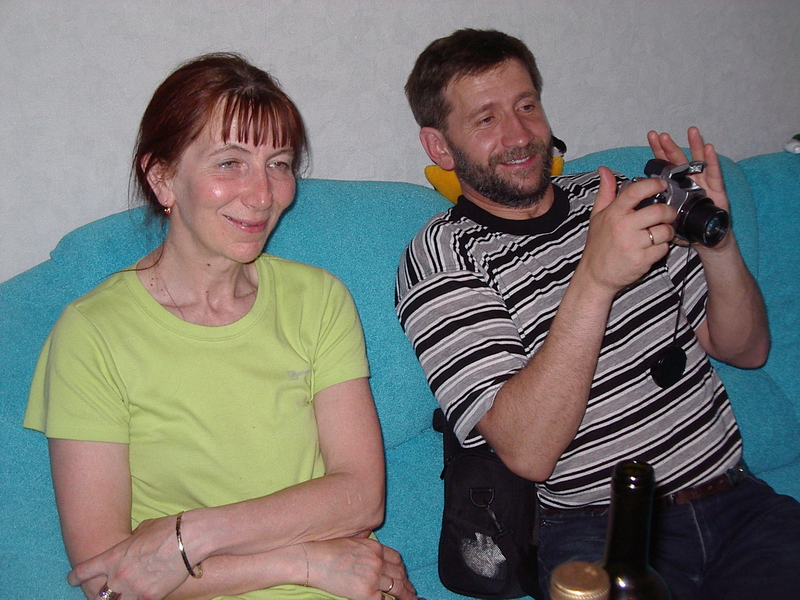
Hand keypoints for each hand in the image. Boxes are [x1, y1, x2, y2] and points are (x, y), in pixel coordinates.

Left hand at [68, 515, 188, 599]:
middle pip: (97, 597)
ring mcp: (133, 589)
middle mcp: (117, 576)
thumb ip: (129, 545)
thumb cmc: (167, 529)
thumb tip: (130, 548)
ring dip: (119, 599)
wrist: (188, 538)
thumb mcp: (141, 531)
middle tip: (104, 594)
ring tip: (125, 595)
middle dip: (99, 596)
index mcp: (112, 557)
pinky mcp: (150, 598)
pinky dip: (140, 599)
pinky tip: (145, 595)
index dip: (74, 579)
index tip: (73, 580)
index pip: (82, 573)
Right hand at [304, 537, 417, 599]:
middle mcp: (378, 561)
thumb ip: (367, 549)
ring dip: (405, 595)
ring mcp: (374, 577)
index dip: (402, 569)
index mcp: (375, 547)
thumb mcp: (353, 542)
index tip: (404, 575)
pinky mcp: (367, 592)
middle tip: (412, 591)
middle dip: (407, 583)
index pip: (397, 559)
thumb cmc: (327, 550)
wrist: (313, 559)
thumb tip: (374, 557)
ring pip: (397, 588)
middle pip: (399, 574)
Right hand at [577, 166, 675, 293]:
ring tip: (660, 233)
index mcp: (613, 213)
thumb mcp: (597, 216)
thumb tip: (604, 170)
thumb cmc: (598, 245)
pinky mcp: (641, 260)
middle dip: (669, 212)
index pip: (636, 192)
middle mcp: (623, 227)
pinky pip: (663, 249)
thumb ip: (605, 192)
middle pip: (659, 211)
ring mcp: (633, 244)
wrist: (595, 276)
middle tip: (667, 214)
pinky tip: (653, 249)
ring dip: (667, 232)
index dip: (653, 185)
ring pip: (665, 231)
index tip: (662, 185)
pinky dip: (662, 248)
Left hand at [647, 127, 732, 248]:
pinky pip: (714, 175)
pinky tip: (709, 149)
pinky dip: (711, 162)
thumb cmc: (683, 230)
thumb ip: (650, 208)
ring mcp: (703, 184)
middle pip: (679, 161)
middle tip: (662, 135)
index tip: (651, 136)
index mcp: (675, 186)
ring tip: (691, 131)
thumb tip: (635, 204)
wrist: (706, 242)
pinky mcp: (717, 191)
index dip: (659, 152)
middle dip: (670, 147)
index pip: (665, 166)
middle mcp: (689, 182)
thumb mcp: (662, 219)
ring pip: (697, 163)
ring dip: (694, 147)